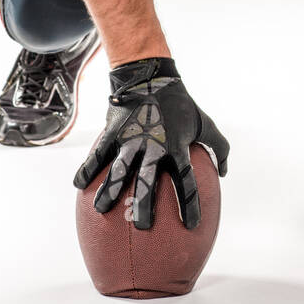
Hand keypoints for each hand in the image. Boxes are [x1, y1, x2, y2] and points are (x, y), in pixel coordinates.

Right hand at [73, 57, 228, 228]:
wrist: (151, 76)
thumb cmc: (180, 104)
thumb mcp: (204, 123)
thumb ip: (219, 147)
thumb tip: (224, 173)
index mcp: (176, 147)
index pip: (186, 181)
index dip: (189, 204)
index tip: (191, 226)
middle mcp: (154, 146)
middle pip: (148, 181)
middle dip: (144, 206)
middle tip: (143, 227)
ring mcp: (131, 139)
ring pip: (119, 170)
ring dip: (109, 190)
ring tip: (101, 209)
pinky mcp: (113, 131)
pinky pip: (98, 153)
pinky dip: (87, 168)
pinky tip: (79, 184)